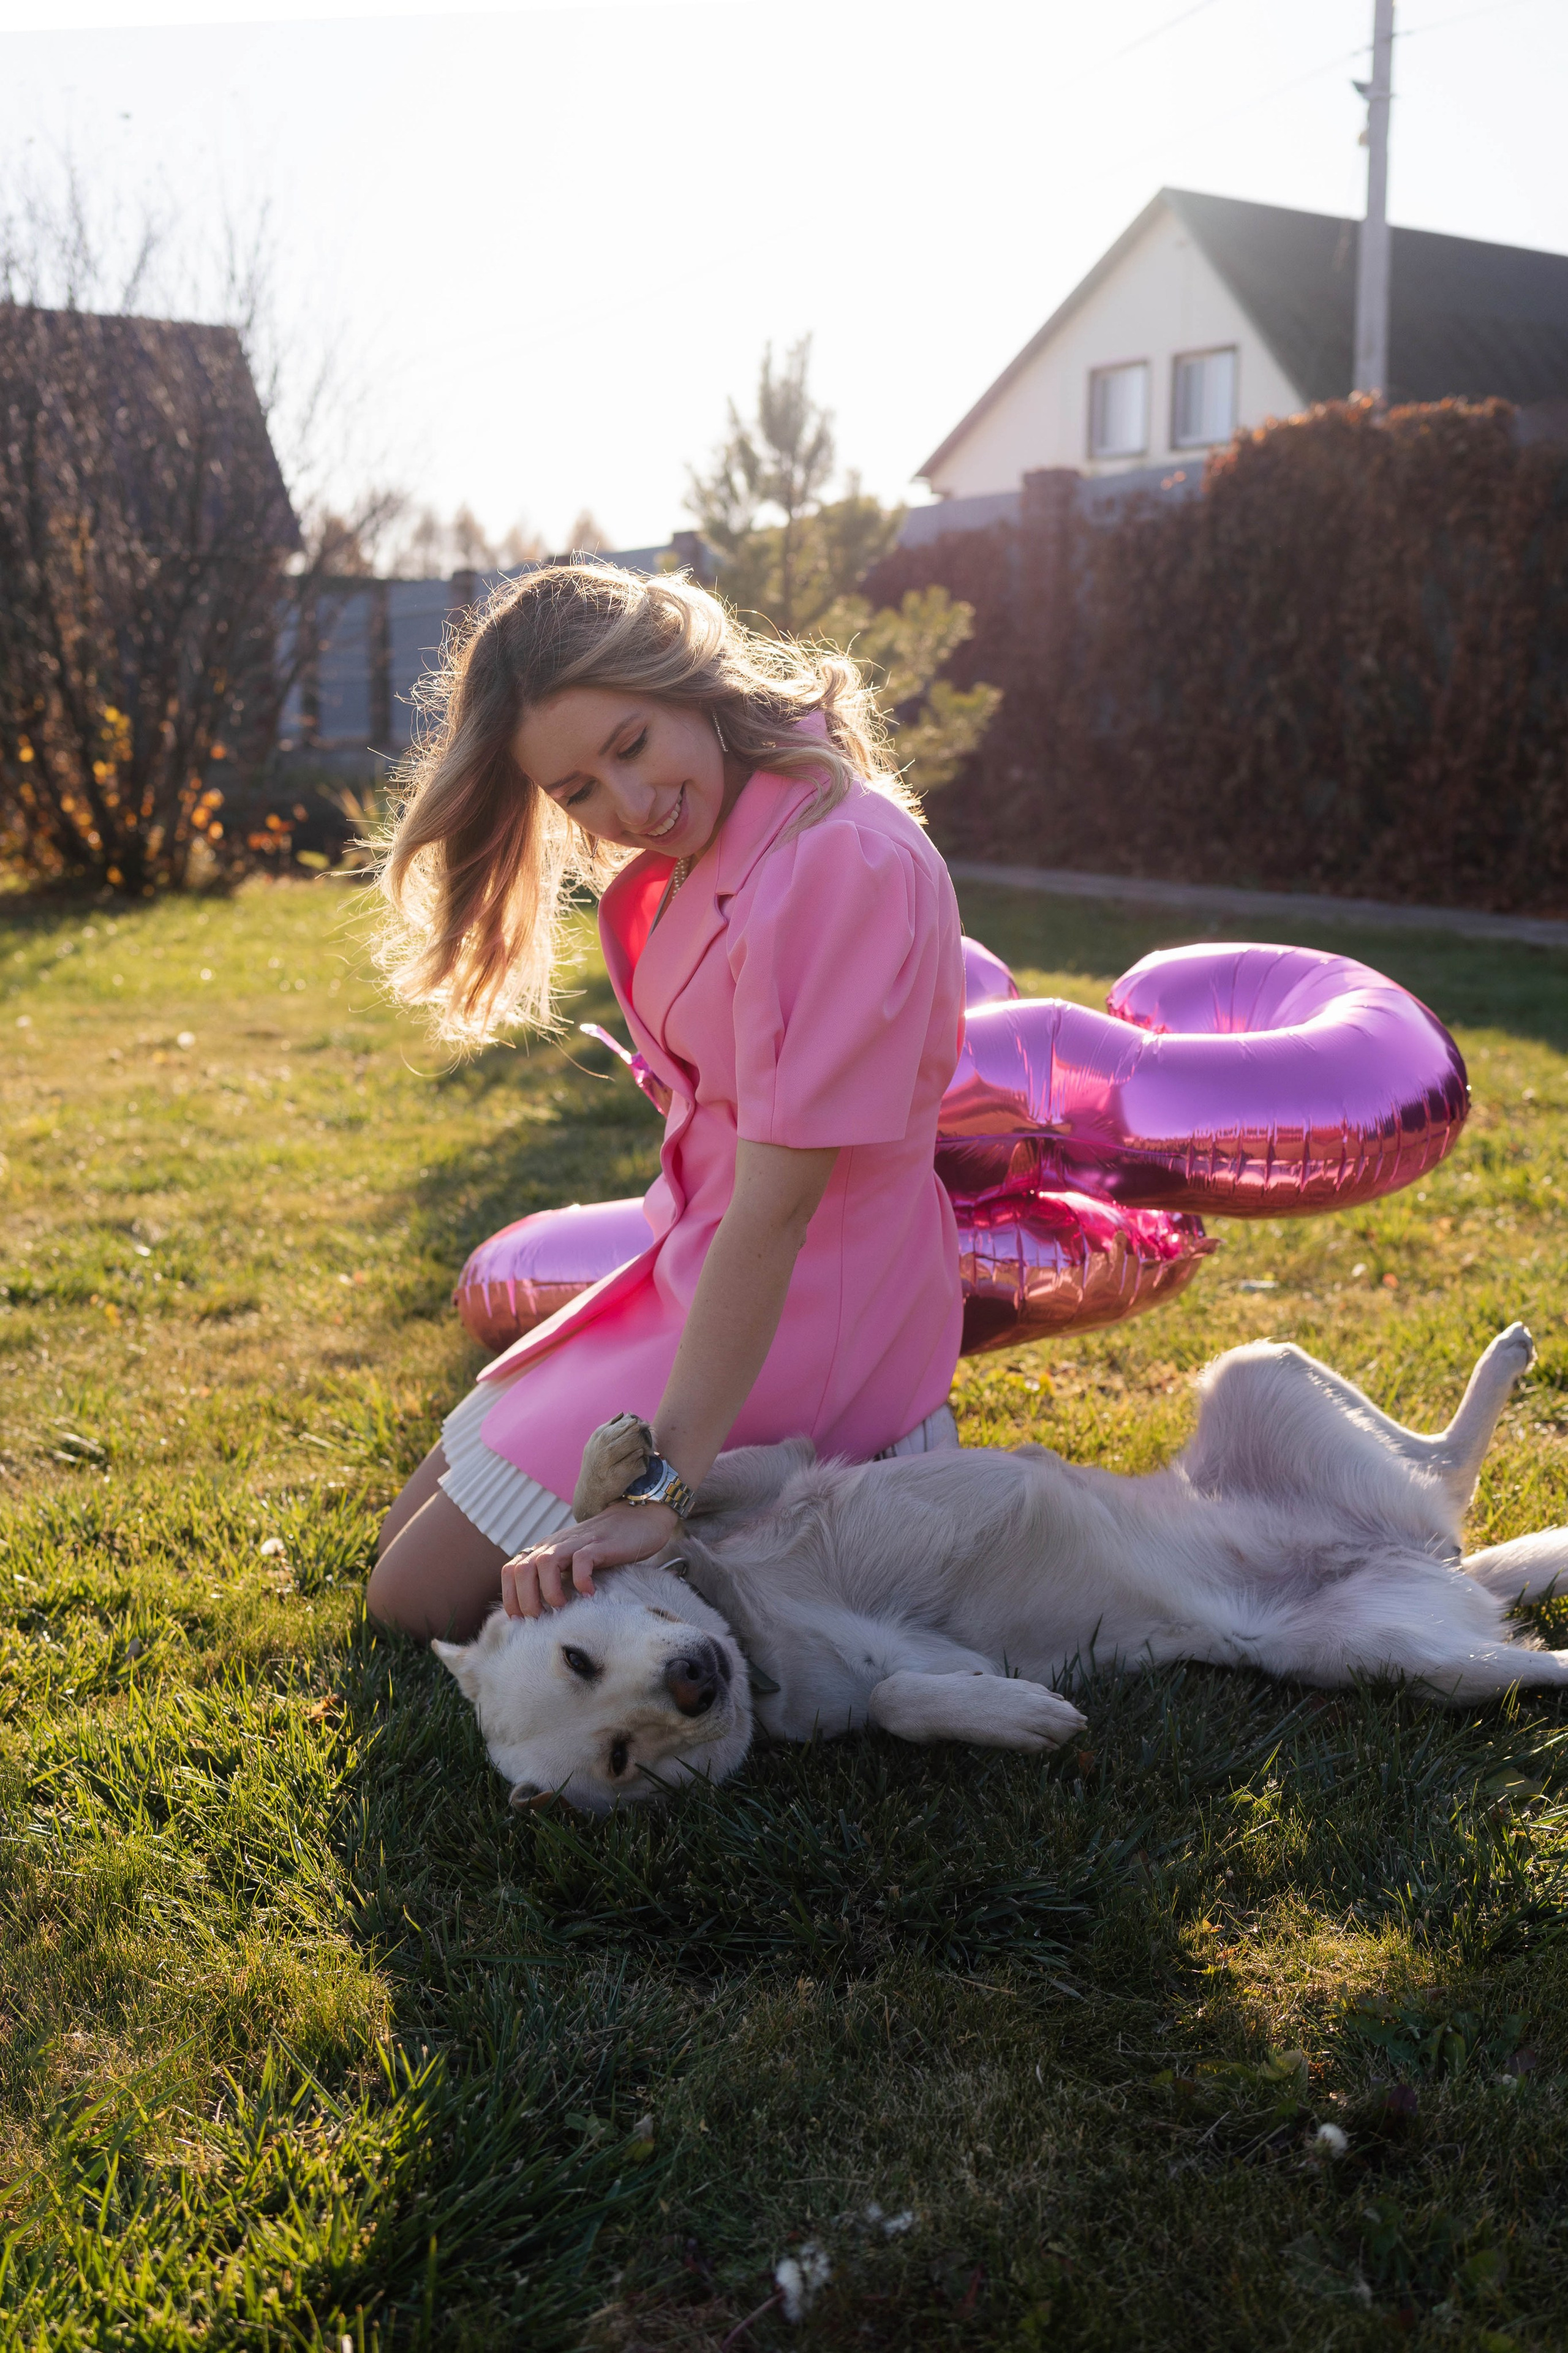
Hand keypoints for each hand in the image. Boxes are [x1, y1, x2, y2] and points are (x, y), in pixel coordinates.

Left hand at [501, 1500, 681, 1617]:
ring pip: (545, 1563)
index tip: (520, 1619)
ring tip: (561, 1606)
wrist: (637, 1519)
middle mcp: (555, 1544)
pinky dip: (581, 1581)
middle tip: (539, 1619)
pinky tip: (589, 1594)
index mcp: (545, 1549)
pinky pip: (582, 1561)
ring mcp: (576, 1543)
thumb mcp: (572, 1561)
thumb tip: (537, 1612)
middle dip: (525, 1599)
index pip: (511, 1569)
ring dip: (548, 1590)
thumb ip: (555, 1578)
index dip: (510, 1596)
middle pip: (523, 1568)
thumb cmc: (604, 1548)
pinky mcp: (599, 1544)